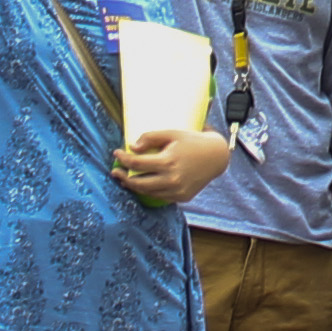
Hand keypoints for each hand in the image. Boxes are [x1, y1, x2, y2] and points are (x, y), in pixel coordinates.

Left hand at [109, 125, 234, 206]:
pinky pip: (160, 196)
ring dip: (134, 186)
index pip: (136, 164)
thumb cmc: (193, 141)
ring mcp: (177, 191)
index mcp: (168, 162)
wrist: (216, 157)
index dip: (123, 159)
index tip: (116, 153)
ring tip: (125, 178)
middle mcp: (171, 180)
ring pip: (147, 192)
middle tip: (115, 171)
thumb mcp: (172, 133)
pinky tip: (143, 184)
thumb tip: (132, 147)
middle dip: (123, 177)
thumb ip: (150, 138)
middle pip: (138, 183)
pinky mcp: (181, 197)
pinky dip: (149, 190)